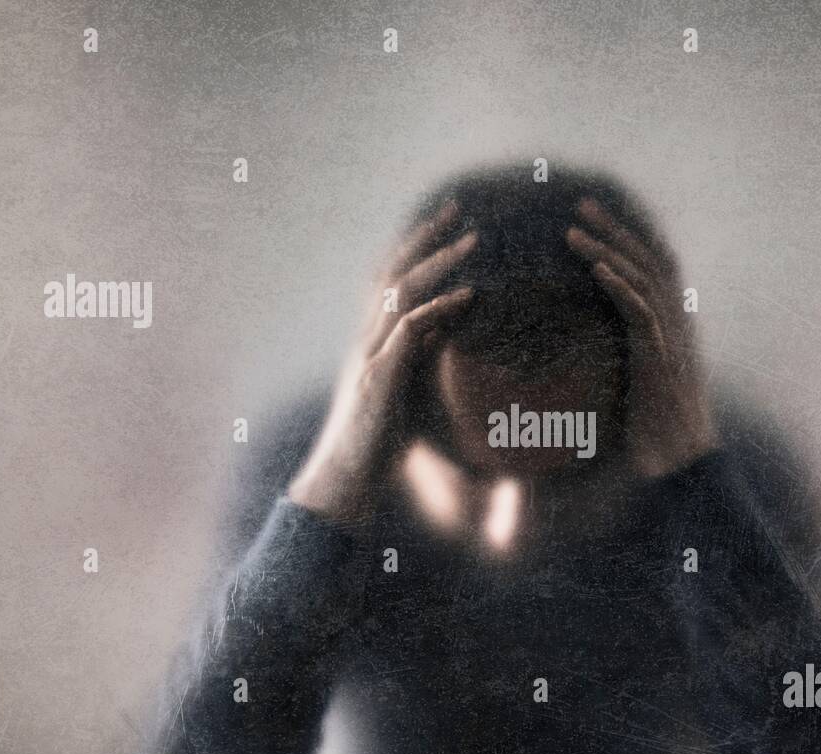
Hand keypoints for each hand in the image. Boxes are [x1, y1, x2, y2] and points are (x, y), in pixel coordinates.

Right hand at [288, 202, 476, 518]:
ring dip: (438, 263)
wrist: (348, 477)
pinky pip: (409, 332)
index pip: (392, 276)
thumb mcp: (408, 384)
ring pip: (400, 293)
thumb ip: (426, 351)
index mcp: (373, 337)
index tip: (449, 221)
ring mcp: (370, 355)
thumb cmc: (380, 437)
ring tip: (473, 241)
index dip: (417, 245)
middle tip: (457, 209)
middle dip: (426, 237)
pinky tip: (467, 296)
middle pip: (393, 272)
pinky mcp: (380, 379)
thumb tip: (452, 322)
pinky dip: (438, 309)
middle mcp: (367, 337)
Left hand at [566, 198, 717, 477]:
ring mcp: (670, 337)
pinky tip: (597, 270)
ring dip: (606, 251)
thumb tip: (581, 348)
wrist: (681, 462)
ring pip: (640, 278)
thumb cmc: (653, 430)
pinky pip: (642, 311)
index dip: (626, 236)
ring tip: (572, 231)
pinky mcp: (659, 357)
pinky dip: (621, 287)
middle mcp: (676, 320)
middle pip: (647, 259)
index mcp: (671, 321)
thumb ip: (616, 355)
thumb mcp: (632, 381)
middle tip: (580, 204)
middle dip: (614, 229)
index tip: (594, 217)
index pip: (651, 264)